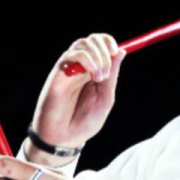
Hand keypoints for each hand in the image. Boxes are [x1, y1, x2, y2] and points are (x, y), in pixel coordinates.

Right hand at [28, 34, 125, 165]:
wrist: (64, 138)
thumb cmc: (84, 123)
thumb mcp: (105, 99)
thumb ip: (112, 76)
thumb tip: (121, 52)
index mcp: (94, 72)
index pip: (101, 46)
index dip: (109, 42)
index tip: (116, 51)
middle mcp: (81, 68)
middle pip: (92, 40)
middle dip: (104, 48)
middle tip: (107, 72)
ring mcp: (69, 69)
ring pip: (82, 44)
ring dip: (97, 55)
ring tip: (100, 77)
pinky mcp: (58, 73)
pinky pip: (71, 54)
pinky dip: (86, 59)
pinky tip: (92, 74)